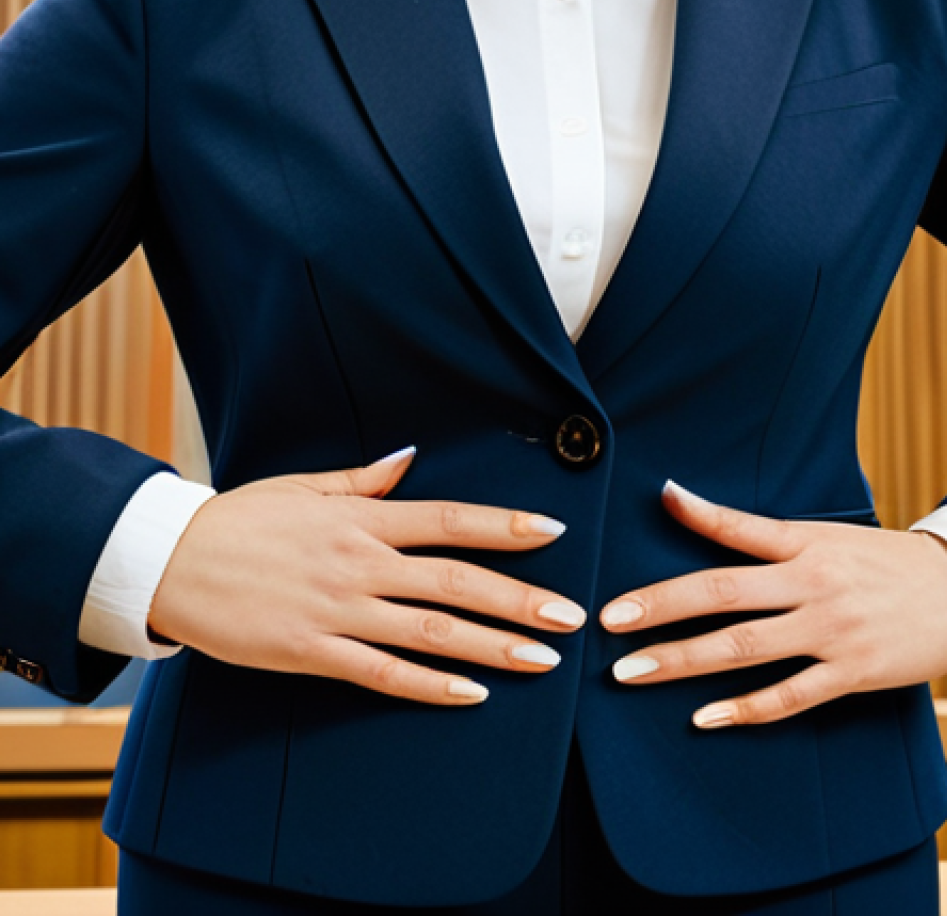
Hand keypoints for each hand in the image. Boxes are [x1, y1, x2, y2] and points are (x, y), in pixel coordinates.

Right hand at [149, 448, 584, 705]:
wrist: (171, 560)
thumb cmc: (240, 519)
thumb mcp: (302, 486)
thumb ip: (363, 479)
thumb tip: (409, 458)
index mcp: (361, 519)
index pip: (449, 521)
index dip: (504, 526)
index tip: (552, 533)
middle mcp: (360, 563)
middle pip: (455, 582)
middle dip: (519, 599)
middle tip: (570, 617)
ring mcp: (338, 610)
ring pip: (431, 632)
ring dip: (492, 646)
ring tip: (541, 660)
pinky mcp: (312, 651)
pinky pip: (382, 673)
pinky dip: (430, 685)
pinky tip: (470, 694)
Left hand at [601, 481, 946, 727]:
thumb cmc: (881, 562)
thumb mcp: (826, 537)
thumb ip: (765, 536)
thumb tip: (687, 505)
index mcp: (805, 544)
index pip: (738, 527)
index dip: (695, 515)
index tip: (659, 501)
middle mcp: (812, 583)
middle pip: (722, 593)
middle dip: (660, 607)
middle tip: (609, 620)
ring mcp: (831, 631)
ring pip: (743, 648)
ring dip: (681, 661)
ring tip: (630, 671)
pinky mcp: (853, 673)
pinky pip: (790, 696)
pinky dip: (744, 708)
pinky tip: (704, 717)